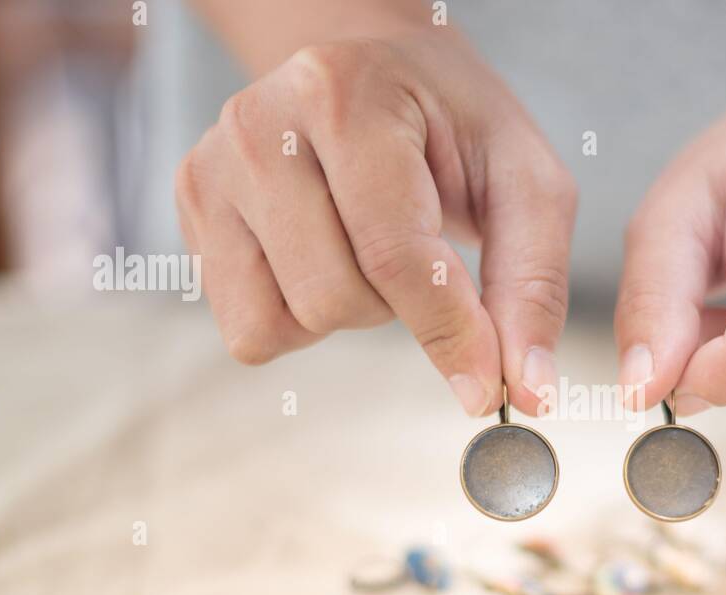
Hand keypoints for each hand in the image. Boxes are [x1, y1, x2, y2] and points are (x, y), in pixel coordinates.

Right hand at [175, 30, 575, 416]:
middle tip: (417, 252)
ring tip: (367, 247)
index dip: (448, 334)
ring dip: (348, 313)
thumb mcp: (525, 185)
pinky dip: (299, 321)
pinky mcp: (193, 210)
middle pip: (333, 299)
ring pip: (284, 322)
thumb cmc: (456, 129)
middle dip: (396, 309)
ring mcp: (212, 168)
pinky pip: (249, 331)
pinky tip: (323, 261)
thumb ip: (533, 287)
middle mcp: (260, 125)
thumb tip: (530, 393)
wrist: (376, 71)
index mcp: (346, 97)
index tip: (485, 390)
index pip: (393, 254)